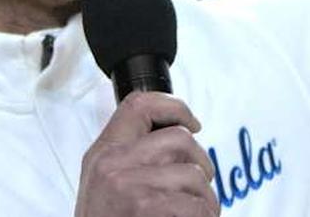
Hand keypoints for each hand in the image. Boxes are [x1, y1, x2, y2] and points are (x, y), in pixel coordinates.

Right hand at [75, 92, 218, 216]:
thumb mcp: (104, 186)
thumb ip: (130, 160)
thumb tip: (180, 140)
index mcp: (102, 154)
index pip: (138, 104)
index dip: (174, 106)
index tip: (193, 123)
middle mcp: (112, 164)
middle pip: (179, 139)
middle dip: (201, 164)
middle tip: (199, 188)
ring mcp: (130, 186)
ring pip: (195, 174)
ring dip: (206, 200)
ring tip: (193, 216)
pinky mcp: (148, 208)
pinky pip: (198, 206)